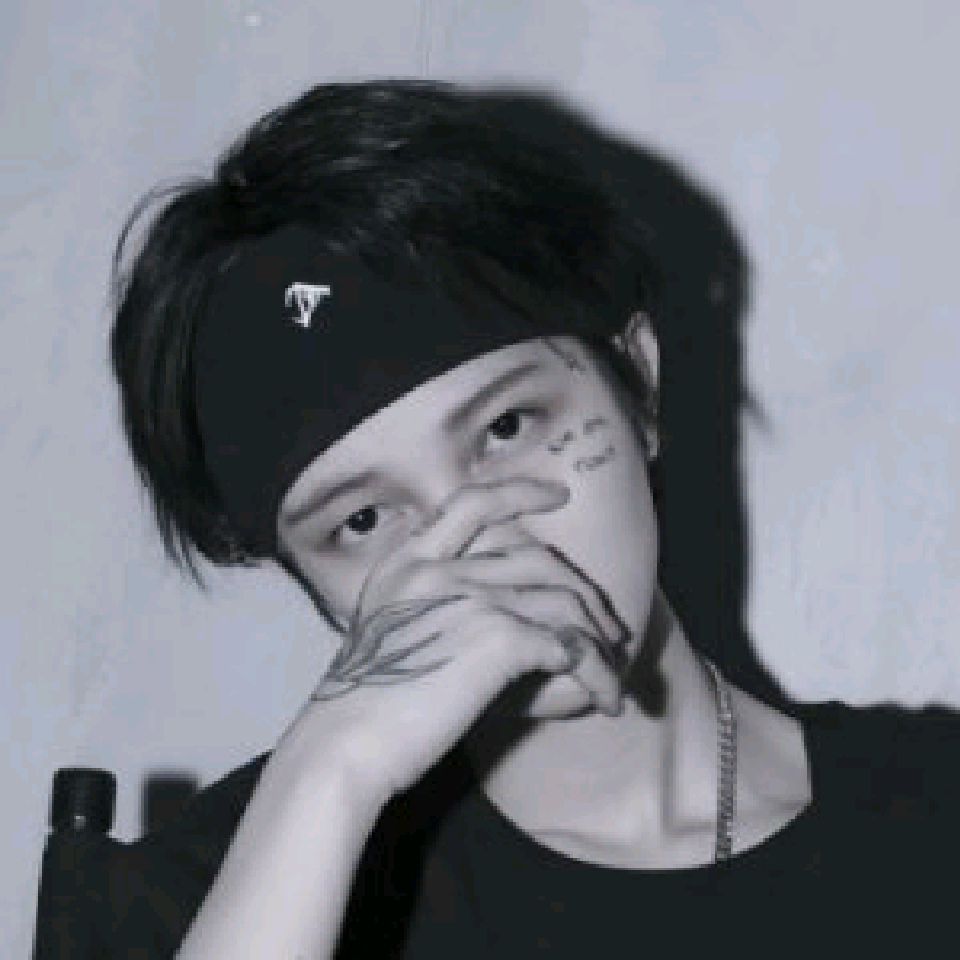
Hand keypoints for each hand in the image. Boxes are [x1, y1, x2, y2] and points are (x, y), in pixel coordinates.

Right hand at [301, 477, 627, 798]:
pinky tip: (603, 697)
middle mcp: (439, 568)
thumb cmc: (365, 703)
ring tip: (612, 670)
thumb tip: (508, 617)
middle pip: (538, 558)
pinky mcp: (495, 638)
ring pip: (563, 603)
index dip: (520, 492)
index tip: (556, 494)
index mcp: (408, 560)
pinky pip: (568, 648)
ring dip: (599, 640)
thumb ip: (435, 604)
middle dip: (583, 590)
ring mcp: (468, 597)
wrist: (344, 745)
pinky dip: (596, 673)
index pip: (472, 504)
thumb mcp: (390, 629)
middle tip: (608, 626)